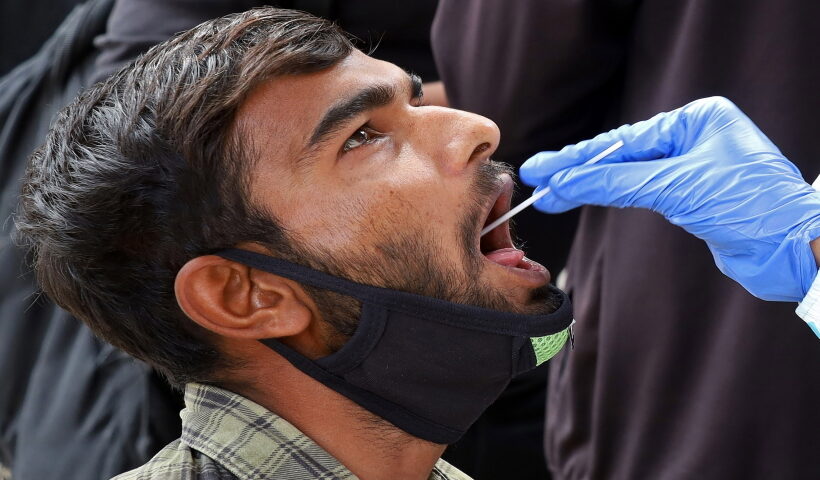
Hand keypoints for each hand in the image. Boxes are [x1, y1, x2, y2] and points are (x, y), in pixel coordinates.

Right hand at [519, 96, 819, 301]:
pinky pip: (644, 193)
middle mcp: (695, 139)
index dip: (578, 157)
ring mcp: (694, 168)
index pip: (624, 139)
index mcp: (697, 119)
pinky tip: (588, 196)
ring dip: (592, 185)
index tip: (543, 167)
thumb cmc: (750, 206)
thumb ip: (615, 181)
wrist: (792, 248)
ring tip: (553, 193)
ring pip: (630, 176)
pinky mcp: (694, 199)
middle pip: (623, 155)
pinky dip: (614, 197)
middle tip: (538, 179)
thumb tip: (566, 182)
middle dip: (579, 170)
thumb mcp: (674, 186)